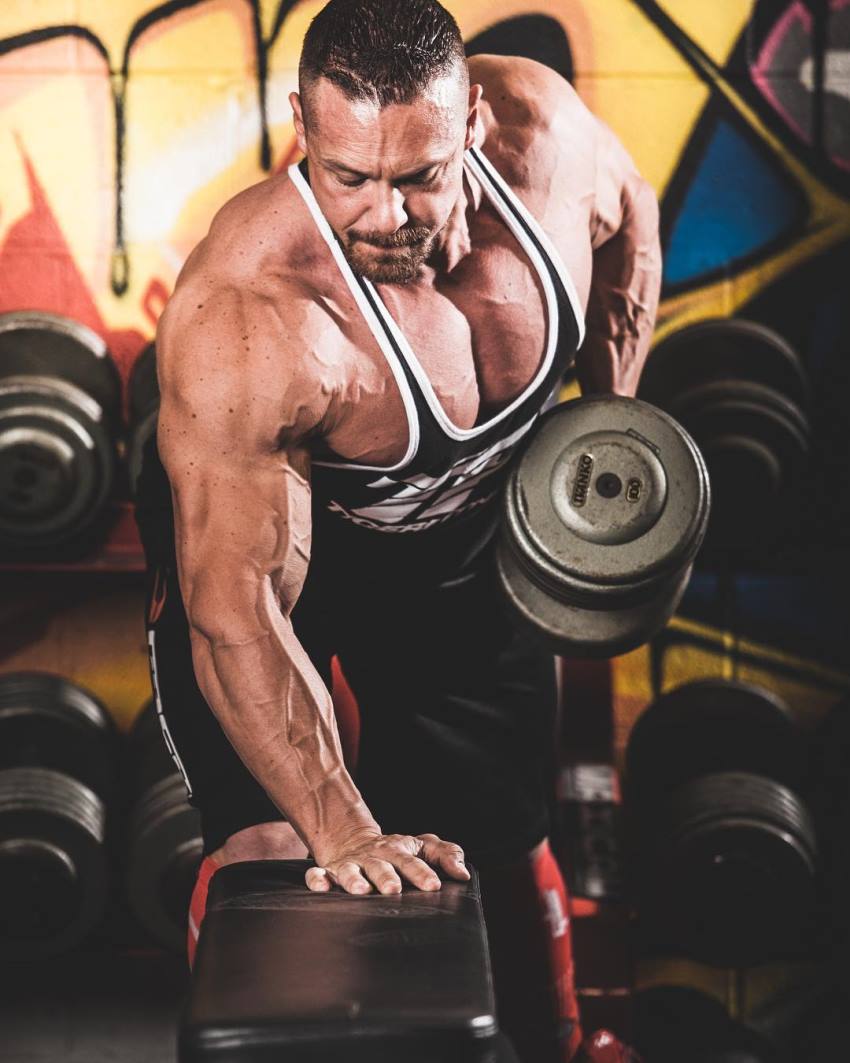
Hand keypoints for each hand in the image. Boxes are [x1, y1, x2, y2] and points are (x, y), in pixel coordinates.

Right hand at [305, 830, 469, 894]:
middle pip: (381, 865)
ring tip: (361, 891)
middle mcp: (373, 857)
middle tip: (394, 890)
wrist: (352, 840)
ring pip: (350, 870)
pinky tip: (321, 889)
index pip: (412, 860)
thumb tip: (463, 874)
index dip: (422, 872)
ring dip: (354, 879)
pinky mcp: (329, 872)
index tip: (433, 885)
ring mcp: (350, 864)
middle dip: (387, 876)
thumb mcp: (421, 846)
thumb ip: (446, 854)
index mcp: (397, 850)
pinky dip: (317, 880)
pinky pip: (318, 875)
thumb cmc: (395, 850)